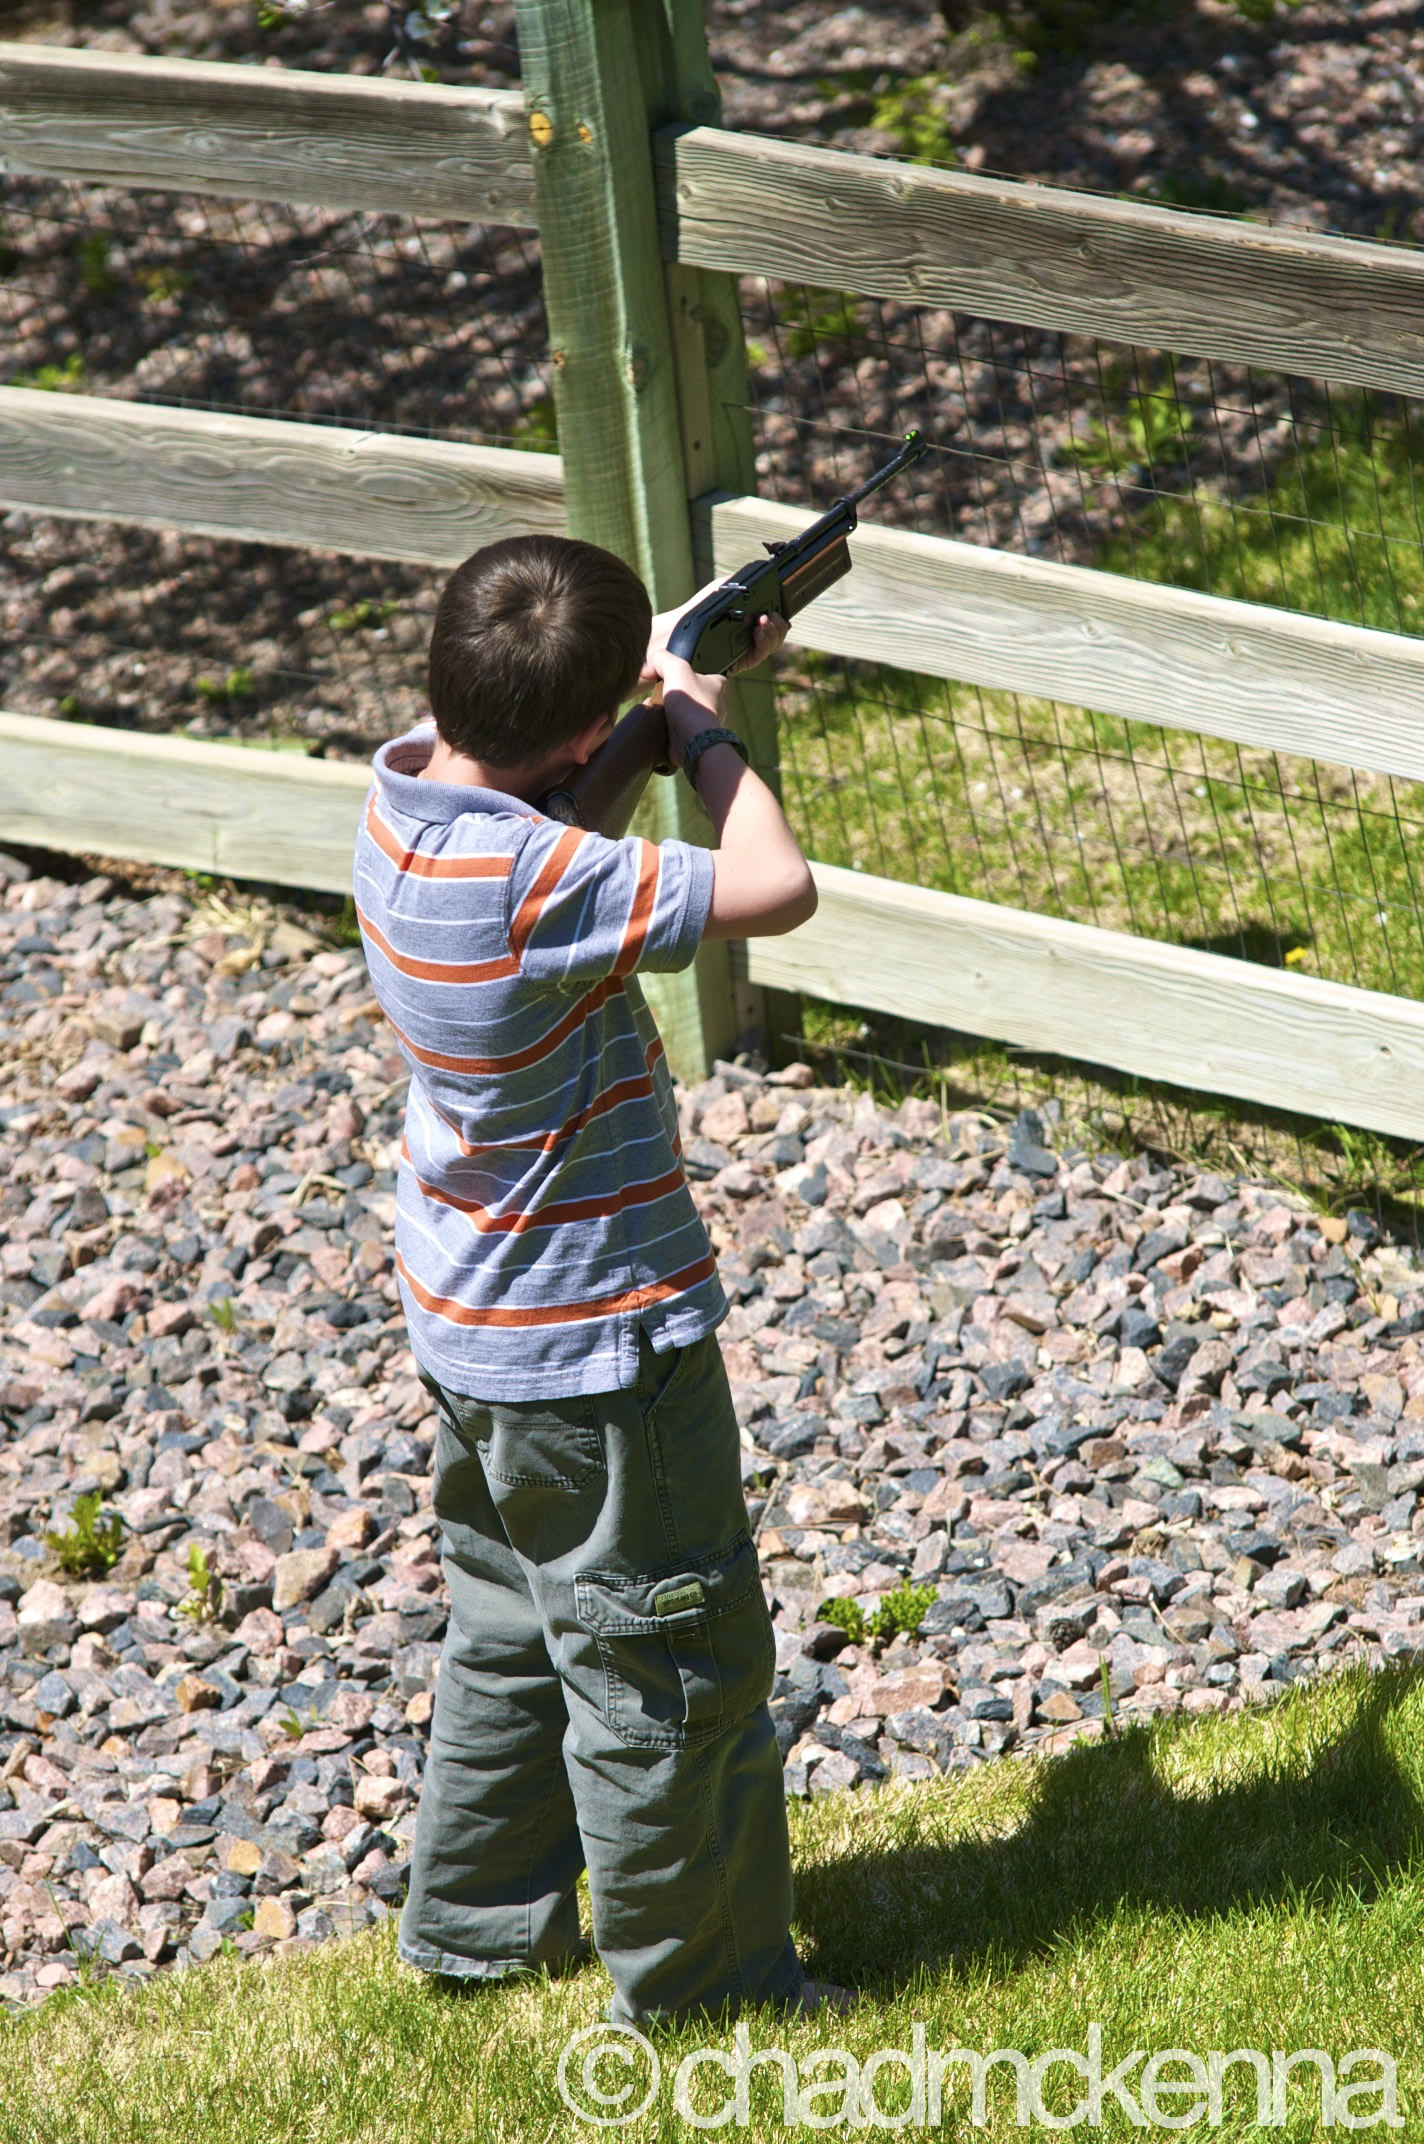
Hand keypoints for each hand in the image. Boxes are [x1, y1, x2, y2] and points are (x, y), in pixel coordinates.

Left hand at [643, 585, 788, 683]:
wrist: (677, 632)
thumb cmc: (697, 611)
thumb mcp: (719, 591)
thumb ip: (737, 582)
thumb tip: (756, 573)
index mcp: (750, 622)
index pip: (774, 621)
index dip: (781, 615)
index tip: (781, 604)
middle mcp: (751, 638)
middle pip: (777, 634)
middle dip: (779, 623)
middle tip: (770, 614)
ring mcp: (746, 651)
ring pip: (772, 645)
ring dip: (774, 631)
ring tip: (765, 620)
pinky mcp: (739, 663)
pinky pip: (759, 655)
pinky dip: (763, 642)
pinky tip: (757, 631)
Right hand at [650, 651, 725, 772]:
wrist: (691, 741)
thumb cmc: (690, 702)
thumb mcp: (676, 668)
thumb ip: (662, 659)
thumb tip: (647, 668)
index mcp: (717, 686)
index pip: (709, 675)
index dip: (693, 673)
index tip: (676, 676)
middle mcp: (714, 705)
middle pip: (690, 694)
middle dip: (671, 694)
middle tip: (655, 693)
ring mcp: (703, 725)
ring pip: (681, 712)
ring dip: (664, 710)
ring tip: (650, 708)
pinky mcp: (692, 739)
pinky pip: (675, 729)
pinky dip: (663, 727)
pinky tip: (652, 723)